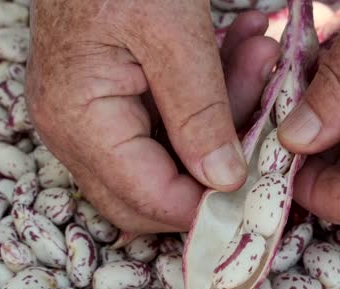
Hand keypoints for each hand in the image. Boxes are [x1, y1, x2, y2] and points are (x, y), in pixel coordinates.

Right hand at [26, 1, 279, 233]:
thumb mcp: (170, 32)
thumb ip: (199, 112)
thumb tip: (225, 181)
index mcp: (80, 120)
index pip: (147, 198)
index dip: (207, 206)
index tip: (263, 188)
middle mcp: (73, 131)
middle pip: (152, 193)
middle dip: (217, 166)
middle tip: (266, 121)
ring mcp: (87, 117)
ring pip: (166, 157)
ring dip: (221, 118)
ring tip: (262, 58)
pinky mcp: (106, 99)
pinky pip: (164, 122)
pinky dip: (206, 98)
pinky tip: (240, 51)